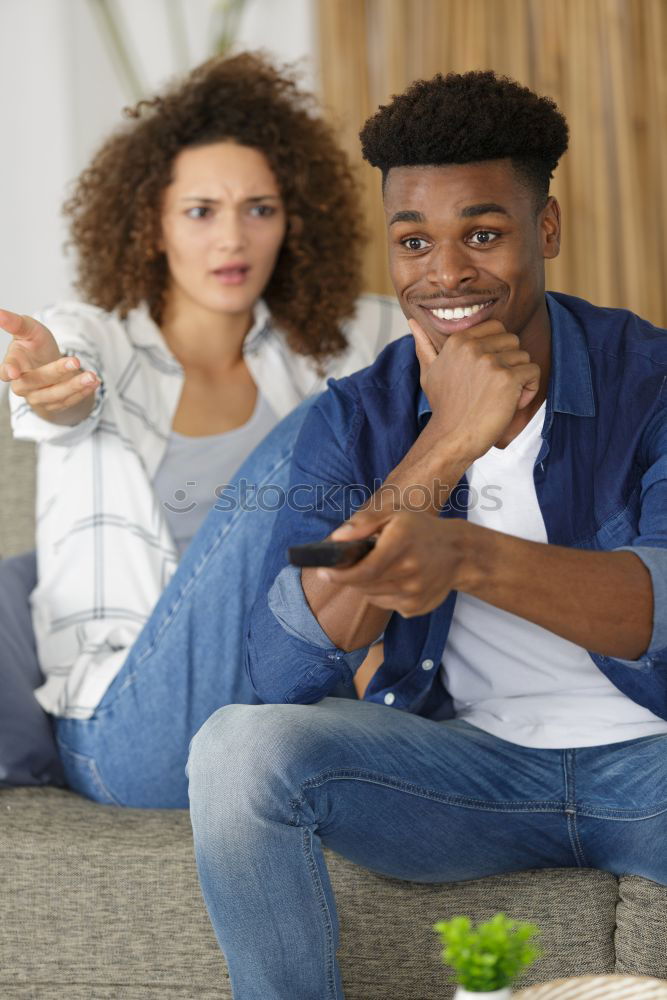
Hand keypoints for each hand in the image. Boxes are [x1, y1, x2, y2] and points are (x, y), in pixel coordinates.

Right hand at [0, 309, 98, 413]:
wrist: (47, 363)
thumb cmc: (35, 344)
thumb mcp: (29, 330)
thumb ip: (16, 324)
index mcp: (13, 364)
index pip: (6, 370)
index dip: (8, 370)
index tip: (13, 372)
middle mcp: (22, 385)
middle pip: (36, 382)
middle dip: (57, 372)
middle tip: (76, 361)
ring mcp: (38, 397)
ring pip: (55, 395)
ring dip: (74, 386)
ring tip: (92, 376)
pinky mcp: (53, 405)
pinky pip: (68, 401)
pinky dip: (83, 392)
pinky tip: (95, 382)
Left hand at [319, 506, 465, 617]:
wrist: (459, 553)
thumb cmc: (421, 530)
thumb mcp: (395, 515)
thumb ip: (364, 523)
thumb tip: (337, 538)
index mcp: (401, 545)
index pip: (364, 569)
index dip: (340, 574)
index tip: (324, 572)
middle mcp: (409, 572)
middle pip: (364, 585)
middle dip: (349, 577)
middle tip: (346, 566)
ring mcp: (414, 593)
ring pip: (372, 596)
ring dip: (365, 585)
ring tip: (376, 568)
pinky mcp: (416, 608)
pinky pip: (385, 604)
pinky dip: (381, 594)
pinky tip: (393, 579)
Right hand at [410, 317, 540, 460]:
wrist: (452, 438)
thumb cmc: (444, 408)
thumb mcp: (429, 373)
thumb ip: (424, 346)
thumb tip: (411, 321)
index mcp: (458, 341)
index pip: (496, 328)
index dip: (498, 350)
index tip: (486, 373)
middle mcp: (474, 347)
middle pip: (513, 341)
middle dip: (510, 362)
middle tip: (495, 387)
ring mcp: (491, 362)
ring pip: (524, 357)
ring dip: (520, 378)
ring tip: (502, 397)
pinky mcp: (507, 379)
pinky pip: (533, 372)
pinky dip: (529, 390)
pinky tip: (512, 404)